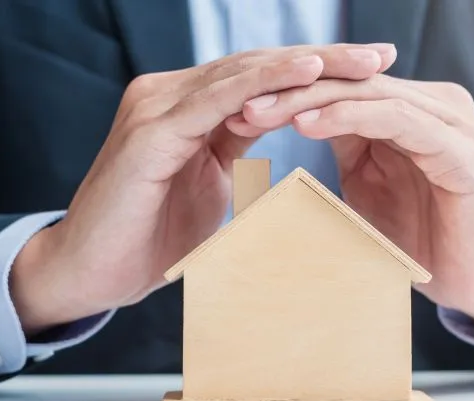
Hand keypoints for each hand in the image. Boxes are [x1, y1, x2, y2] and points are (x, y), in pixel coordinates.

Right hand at [10, 44, 397, 334]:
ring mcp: (156, 107)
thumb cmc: (148, 236)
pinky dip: (264, 84)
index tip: (369, 73)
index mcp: (186, 107)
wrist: (91, 272)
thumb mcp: (205, 183)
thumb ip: (231, 147)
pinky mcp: (150, 131)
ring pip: (242, 74)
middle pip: (257, 67)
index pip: (259, 79)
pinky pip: (217, 100)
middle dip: (325, 59)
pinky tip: (307, 73)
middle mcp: (169, 95)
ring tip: (362, 60)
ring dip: (307, 63)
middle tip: (382, 54)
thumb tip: (268, 130)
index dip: (315, 72)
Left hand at [230, 75, 473, 333]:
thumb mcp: (369, 190)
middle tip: (239, 104)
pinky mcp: (460, 151)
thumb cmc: (421, 238)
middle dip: (289, 92)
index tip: (235, 111)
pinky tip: (308, 125)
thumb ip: (346, 153)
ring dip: (309, 101)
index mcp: (405, 113)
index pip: (339, 91)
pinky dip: (351, 118)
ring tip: (260, 111)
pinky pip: (399, 121)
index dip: (286, 98)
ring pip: (369, 94)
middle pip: (349, 84)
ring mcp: (449, 124)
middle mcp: (430, 107)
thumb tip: (291, 142)